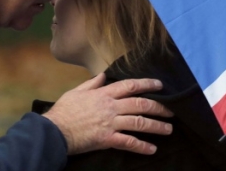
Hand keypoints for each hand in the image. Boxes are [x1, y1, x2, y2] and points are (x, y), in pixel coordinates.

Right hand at [43, 74, 173, 154]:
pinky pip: (129, 142)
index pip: (130, 85)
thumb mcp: (76, 92)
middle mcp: (111, 106)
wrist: (53, 132)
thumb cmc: (63, 111)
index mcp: (104, 93)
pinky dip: (142, 146)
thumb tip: (103, 75)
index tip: (160, 85)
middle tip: (172, 110)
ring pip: (139, 122)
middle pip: (141, 103)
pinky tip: (152, 149)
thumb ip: (92, 83)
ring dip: (156, 126)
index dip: (147, 84)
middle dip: (159, 107)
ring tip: (168, 129)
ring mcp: (110, 123)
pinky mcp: (107, 139)